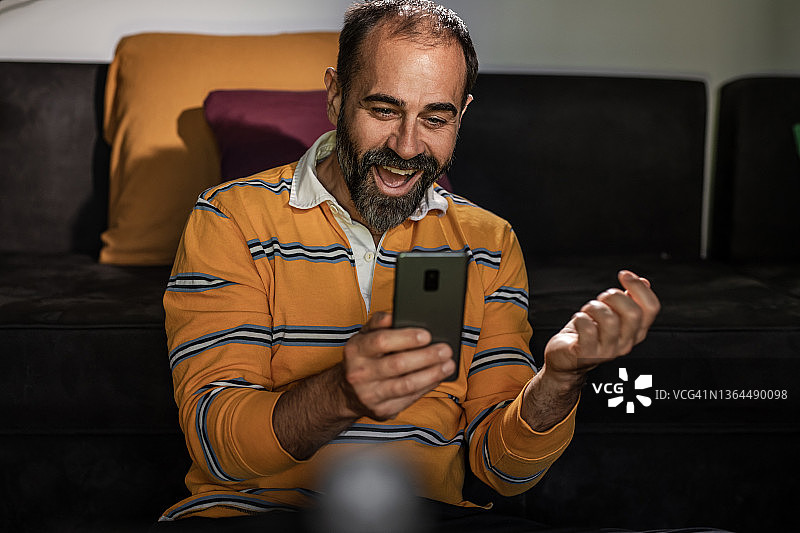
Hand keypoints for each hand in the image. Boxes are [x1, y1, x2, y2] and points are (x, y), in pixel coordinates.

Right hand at [340, 312, 454, 419]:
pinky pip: (409, 398)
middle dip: (426, 356)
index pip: (381, 341)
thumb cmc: (363, 357)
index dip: (406, 338)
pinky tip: (438, 377)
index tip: (427, 335)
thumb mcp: (364, 336)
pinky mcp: (381, 410)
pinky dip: (427, 387)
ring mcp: (369, 395)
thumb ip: (379, 322)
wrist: (347, 393)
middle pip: (397, 364)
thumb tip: (395, 314)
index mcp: (355, 350)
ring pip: (406, 385)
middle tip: (445, 350)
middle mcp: (359, 373)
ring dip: (431, 374)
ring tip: (448, 364)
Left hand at [542, 270, 660, 382]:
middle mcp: (625, 343)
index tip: (624, 275)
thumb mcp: (612, 315)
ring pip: (609, 319)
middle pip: (633, 313)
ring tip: (587, 312)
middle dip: (614, 297)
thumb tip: (644, 282)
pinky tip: (579, 320)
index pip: (651, 308)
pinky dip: (580, 318)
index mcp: (635, 331)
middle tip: (602, 299)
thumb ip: (629, 301)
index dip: (639, 287)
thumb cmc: (587, 334)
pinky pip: (587, 329)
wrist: (567, 358)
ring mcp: (607, 350)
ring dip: (593, 307)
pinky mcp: (587, 353)